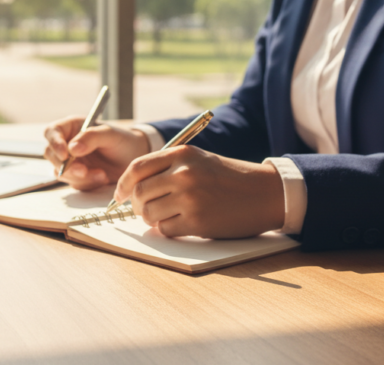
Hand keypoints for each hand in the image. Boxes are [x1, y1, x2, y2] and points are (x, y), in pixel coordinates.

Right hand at [43, 116, 149, 190]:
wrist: (134, 159)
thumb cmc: (123, 141)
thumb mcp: (110, 134)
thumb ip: (91, 137)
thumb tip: (71, 148)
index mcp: (72, 127)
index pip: (52, 132)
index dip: (54, 143)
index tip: (65, 154)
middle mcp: (67, 143)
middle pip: (51, 155)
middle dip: (66, 166)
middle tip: (84, 171)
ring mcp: (71, 161)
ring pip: (61, 172)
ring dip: (79, 177)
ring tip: (101, 174)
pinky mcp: (77, 176)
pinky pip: (74, 183)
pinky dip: (87, 183)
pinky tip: (102, 178)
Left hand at [113, 145, 285, 238]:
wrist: (264, 193)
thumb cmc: (229, 177)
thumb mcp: (198, 159)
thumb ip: (167, 167)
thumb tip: (132, 189)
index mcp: (182, 154)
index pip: (137, 168)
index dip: (123, 184)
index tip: (119, 196)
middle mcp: (183, 174)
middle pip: (139, 193)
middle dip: (135, 205)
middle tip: (141, 210)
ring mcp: (190, 198)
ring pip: (149, 214)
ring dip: (150, 219)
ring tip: (163, 216)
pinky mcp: (197, 222)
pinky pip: (165, 229)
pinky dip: (166, 230)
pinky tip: (179, 224)